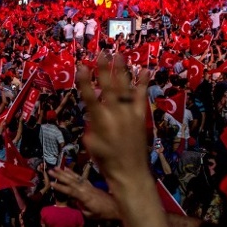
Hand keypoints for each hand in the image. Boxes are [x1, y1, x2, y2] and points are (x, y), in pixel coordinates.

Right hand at [49, 167, 119, 219]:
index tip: (52, 183)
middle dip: (60, 176)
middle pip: (71, 181)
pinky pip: (80, 176)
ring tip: (56, 167)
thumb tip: (71, 202)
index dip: (61, 187)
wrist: (116, 207)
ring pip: (74, 177)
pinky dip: (73, 172)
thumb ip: (79, 207)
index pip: (70, 191)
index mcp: (85, 197)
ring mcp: (88, 185)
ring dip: (64, 172)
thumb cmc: (103, 213)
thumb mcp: (90, 215)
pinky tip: (67, 168)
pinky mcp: (90, 184)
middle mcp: (86, 189)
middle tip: (50, 171)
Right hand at [77, 55, 149, 183]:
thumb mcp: (91, 143)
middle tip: (101, 54)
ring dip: (122, 71)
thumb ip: (92, 125)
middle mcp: (115, 114)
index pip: (89, 96)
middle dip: (104, 69)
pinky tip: (145, 71)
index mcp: (99, 121)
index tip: (82, 66)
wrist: (130, 172)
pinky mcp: (141, 117)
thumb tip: (94, 114)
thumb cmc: (105, 160)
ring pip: (125, 88)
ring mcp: (130, 114)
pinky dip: (143, 83)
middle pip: (108, 87)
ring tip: (120, 55)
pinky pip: (142, 97)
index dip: (84, 81)